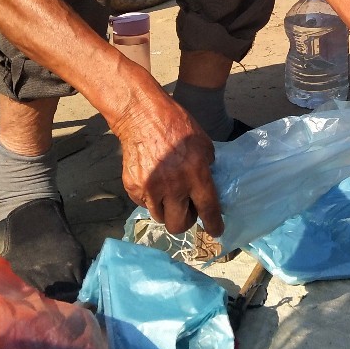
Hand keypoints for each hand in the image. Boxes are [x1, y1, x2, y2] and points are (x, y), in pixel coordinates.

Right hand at [109, 91, 223, 236]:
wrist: (142, 117)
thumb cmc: (177, 125)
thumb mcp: (203, 144)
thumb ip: (206, 167)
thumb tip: (207, 185)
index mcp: (196, 174)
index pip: (208, 208)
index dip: (213, 224)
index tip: (216, 231)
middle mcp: (174, 187)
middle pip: (178, 225)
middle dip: (185, 221)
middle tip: (187, 210)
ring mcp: (151, 189)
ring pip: (160, 217)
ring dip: (166, 210)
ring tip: (168, 193)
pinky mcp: (134, 188)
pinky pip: (144, 204)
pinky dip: (150, 198)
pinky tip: (153, 180)